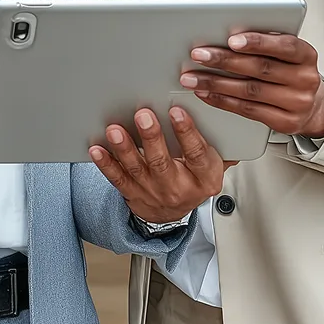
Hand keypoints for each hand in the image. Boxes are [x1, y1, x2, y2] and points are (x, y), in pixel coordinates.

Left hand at [88, 106, 229, 222]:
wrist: (174, 212)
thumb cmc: (194, 179)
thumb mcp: (213, 164)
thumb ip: (221, 143)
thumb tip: (226, 115)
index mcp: (205, 178)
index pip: (197, 154)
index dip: (187, 132)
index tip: (176, 111)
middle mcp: (179, 187)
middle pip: (163, 162)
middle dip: (152, 137)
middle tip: (143, 115)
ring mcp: (153, 192)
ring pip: (137, 169)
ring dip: (124, 149)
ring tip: (115, 130)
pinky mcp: (133, 194)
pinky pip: (118, 179)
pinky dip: (106, 164)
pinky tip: (97, 149)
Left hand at [180, 33, 323, 138]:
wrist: (312, 105)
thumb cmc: (291, 71)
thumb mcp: (286, 53)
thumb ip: (265, 43)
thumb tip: (224, 35)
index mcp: (306, 55)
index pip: (284, 45)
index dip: (258, 42)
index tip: (232, 39)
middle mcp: (305, 79)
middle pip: (260, 68)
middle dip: (225, 60)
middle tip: (199, 55)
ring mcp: (296, 103)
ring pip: (250, 91)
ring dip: (216, 83)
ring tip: (192, 77)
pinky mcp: (285, 122)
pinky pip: (248, 110)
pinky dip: (222, 101)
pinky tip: (206, 93)